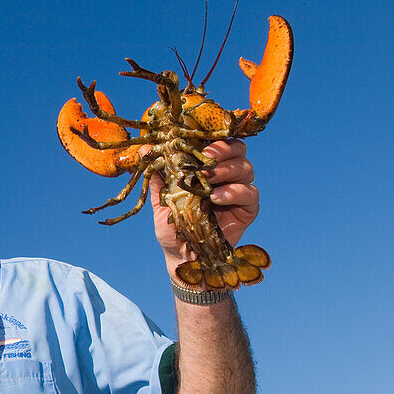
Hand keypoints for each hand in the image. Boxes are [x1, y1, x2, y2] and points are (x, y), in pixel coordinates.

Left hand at [149, 139, 259, 271]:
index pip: (217, 141)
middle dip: (222, 150)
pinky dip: (234, 192)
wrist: (182, 255)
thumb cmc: (173, 225)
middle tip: (205, 160)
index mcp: (207, 167)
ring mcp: (239, 190)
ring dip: (226, 171)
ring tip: (207, 181)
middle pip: (238, 149)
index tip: (196, 142)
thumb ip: (157, 174)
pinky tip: (216, 198)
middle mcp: (227, 174)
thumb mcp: (162, 198)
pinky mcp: (248, 208)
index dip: (211, 137)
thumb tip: (143, 147)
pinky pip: (250, 193)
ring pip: (245, 168)